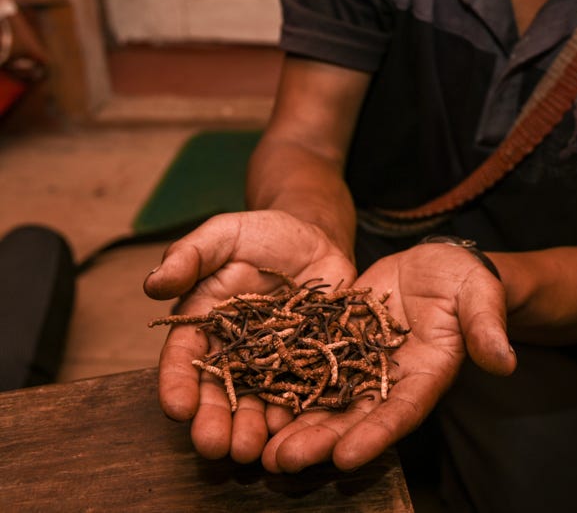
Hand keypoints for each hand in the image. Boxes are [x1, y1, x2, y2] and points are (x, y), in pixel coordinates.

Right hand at [143, 209, 354, 462]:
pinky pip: (304, 389)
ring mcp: (273, 359)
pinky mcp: (310, 359)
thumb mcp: (222, 234)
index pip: (184, 359)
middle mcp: (234, 351)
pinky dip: (299, 411)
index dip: (177, 384)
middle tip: (215, 446)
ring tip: (252, 451)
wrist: (314, 236)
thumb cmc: (260, 234)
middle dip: (214, 421)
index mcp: (204, 324)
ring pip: (259, 400)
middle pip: (219, 392)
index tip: (176, 408)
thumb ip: (190, 255)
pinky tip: (296, 429)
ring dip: (254, 429)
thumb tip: (153, 283)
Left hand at [259, 241, 515, 473]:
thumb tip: (505, 361)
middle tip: (282, 461)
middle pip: (355, 417)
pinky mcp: (339, 343)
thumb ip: (486, 327)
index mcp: (427, 375)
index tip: (346, 456)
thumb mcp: (479, 294)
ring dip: (296, 424)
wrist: (437, 264)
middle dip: (320, 441)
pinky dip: (285, 384)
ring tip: (260, 447)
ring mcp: (362, 364)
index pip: (402, 411)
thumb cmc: (465, 280)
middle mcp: (391, 380)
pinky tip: (255, 397)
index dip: (375, 435)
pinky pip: (310, 366)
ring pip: (326, 400)